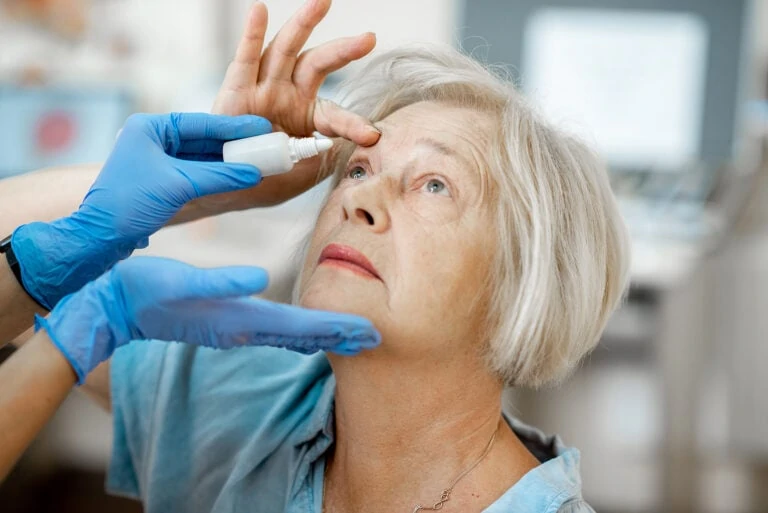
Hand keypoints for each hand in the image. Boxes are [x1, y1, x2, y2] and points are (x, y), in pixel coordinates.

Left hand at [12, 113, 270, 308]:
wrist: (100, 237)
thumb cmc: (130, 204)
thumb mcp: (179, 185)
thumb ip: (219, 176)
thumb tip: (253, 173)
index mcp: (150, 128)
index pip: (201, 124)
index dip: (234, 127)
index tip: (261, 127)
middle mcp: (152, 139)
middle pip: (203, 139)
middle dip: (234, 145)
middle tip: (264, 144)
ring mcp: (156, 160)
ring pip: (201, 157)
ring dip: (227, 162)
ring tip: (257, 160)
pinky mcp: (161, 181)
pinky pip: (196, 173)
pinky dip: (217, 176)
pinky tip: (238, 176)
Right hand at [36, 257, 380, 383]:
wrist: (117, 307)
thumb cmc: (146, 289)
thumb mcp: (180, 280)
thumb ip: (220, 281)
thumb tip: (259, 277)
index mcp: (239, 318)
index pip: (300, 327)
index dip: (337, 328)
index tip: (370, 333)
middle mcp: (243, 329)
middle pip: (304, 336)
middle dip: (340, 336)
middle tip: (376, 338)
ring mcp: (236, 329)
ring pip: (292, 336)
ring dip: (324, 335)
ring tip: (352, 334)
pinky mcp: (228, 323)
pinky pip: (274, 332)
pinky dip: (300, 332)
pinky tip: (307, 331)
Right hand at [182, 0, 378, 217]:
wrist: (226, 184)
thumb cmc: (265, 177)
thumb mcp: (300, 173)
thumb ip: (322, 160)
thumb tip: (349, 151)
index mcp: (309, 115)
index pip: (336, 114)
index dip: (353, 124)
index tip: (372, 135)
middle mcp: (289, 94)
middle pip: (318, 64)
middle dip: (343, 50)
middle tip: (368, 38)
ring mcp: (263, 89)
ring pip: (286, 50)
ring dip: (303, 24)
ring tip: (321, 2)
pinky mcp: (236, 90)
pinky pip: (245, 60)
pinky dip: (251, 35)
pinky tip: (259, 11)